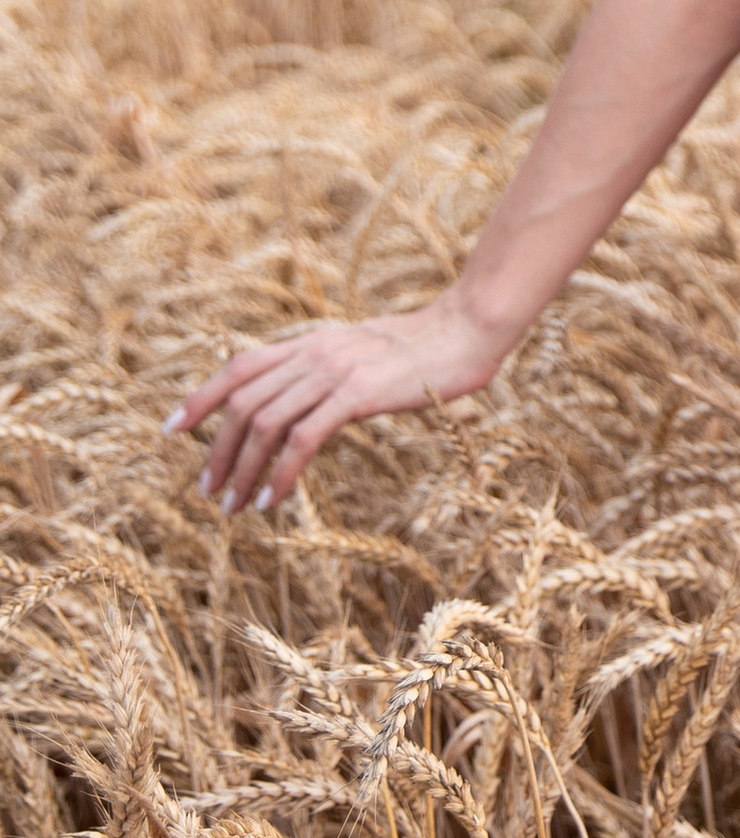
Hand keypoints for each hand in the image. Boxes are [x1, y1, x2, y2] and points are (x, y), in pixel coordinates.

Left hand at [168, 294, 512, 518]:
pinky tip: (273, 500)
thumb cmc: (424, 348)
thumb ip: (327, 370)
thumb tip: (301, 401)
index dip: (200, 397)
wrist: (466, 332)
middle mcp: (313, 353)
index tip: (174, 429)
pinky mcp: (357, 394)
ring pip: (264, 424)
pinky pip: (302, 440)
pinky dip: (280, 474)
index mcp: (310, 342)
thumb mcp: (362, 352)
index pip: (239, 368)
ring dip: (242, 470)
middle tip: (209, 491)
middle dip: (217, 450)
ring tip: (234, 506)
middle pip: (242, 402)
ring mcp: (333, 372)